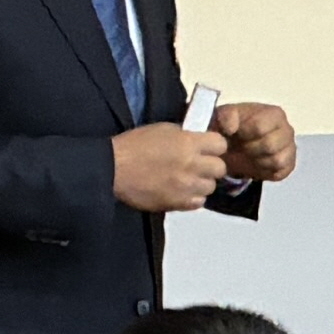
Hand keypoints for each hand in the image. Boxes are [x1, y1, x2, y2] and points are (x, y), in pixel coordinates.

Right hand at [111, 123, 228, 213]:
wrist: (113, 169)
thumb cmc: (134, 145)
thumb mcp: (162, 129)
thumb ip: (184, 135)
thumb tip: (198, 139)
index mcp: (189, 143)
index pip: (221, 144)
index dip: (214, 146)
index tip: (206, 148)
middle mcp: (192, 165)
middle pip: (220, 168)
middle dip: (211, 165)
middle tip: (198, 165)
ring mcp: (186, 187)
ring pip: (210, 187)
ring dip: (202, 183)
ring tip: (187, 179)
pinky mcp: (177, 203)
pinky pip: (198, 202)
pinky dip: (192, 197)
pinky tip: (181, 191)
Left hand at [210, 100, 296, 182]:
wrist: (238, 143)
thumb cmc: (234, 127)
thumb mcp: (224, 115)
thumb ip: (226, 116)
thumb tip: (230, 129)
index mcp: (275, 114)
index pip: (260, 127)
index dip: (244, 134)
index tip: (236, 134)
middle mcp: (287, 129)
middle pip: (270, 145)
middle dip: (251, 149)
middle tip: (242, 147)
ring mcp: (291, 148)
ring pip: (277, 160)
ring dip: (258, 161)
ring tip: (249, 155)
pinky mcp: (290, 165)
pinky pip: (279, 172)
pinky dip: (265, 171)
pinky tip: (257, 164)